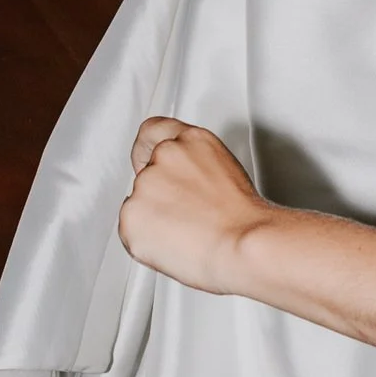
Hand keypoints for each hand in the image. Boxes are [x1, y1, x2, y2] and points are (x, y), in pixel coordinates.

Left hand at [119, 117, 268, 293]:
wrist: (242, 245)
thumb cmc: (243, 221)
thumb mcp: (225, 172)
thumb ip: (195, 167)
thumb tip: (182, 186)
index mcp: (192, 141)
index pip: (153, 130)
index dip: (145, 150)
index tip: (144, 161)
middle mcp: (166, 155)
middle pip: (147, 175)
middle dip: (159, 198)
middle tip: (184, 219)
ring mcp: (146, 183)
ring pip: (139, 205)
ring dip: (154, 221)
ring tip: (185, 235)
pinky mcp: (132, 214)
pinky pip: (131, 231)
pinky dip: (146, 242)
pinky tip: (173, 245)